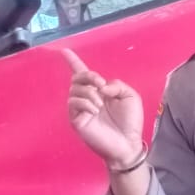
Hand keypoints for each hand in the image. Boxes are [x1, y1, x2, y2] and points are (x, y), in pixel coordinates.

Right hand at [62, 48, 144, 169]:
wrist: (127, 143)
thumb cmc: (130, 122)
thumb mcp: (130, 96)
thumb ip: (117, 85)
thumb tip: (101, 86)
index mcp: (98, 90)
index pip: (82, 73)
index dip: (73, 61)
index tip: (64, 51)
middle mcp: (87, 97)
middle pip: (77, 78)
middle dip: (88, 76)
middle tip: (100, 84)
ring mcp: (80, 109)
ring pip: (74, 90)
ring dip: (89, 93)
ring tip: (101, 105)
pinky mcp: (76, 120)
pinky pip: (73, 103)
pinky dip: (85, 103)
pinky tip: (95, 110)